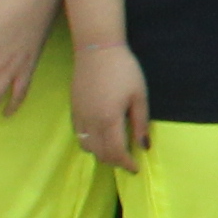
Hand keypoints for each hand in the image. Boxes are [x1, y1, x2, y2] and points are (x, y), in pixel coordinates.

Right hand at [70, 41, 152, 172]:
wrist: (97, 50)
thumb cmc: (123, 70)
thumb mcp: (139, 96)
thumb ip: (140, 123)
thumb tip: (144, 146)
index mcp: (109, 119)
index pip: (116, 152)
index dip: (126, 164)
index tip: (136, 168)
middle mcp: (90, 122)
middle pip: (100, 153)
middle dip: (115, 162)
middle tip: (128, 161)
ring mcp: (79, 116)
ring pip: (87, 147)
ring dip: (101, 154)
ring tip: (116, 150)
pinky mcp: (73, 110)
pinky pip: (79, 135)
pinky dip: (90, 143)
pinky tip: (101, 138)